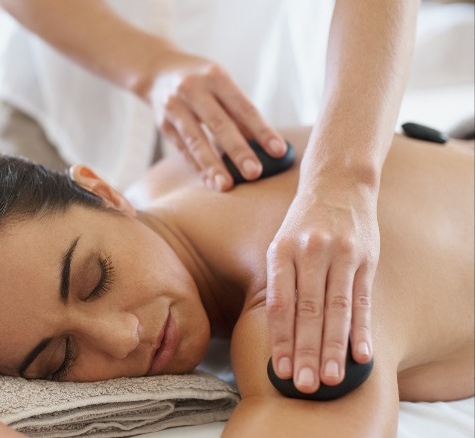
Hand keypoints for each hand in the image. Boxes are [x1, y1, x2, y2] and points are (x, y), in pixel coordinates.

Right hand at [146, 55, 285, 190]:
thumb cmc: (202, 81)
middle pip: (219, 124)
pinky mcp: (163, 123)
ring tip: (226, 186)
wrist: (158, 71)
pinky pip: (183, 149)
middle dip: (238, 151)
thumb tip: (264, 146)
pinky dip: (197, 166)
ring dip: (212, 165)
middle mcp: (193, 89)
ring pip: (196, 140)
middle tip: (254, 173)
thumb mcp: (221, 84)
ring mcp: (175, 106)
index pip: (244, 108)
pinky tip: (210, 181)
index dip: (262, 131)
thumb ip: (238, 112)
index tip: (278, 151)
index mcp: (216, 77)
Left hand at [266, 184, 377, 393]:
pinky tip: (361, 355)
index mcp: (281, 252)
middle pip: (307, 311)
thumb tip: (279, 333)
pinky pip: (363, 299)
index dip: (280, 339)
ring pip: (336, 309)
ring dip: (333, 348)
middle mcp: (310, 253)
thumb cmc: (303, 224)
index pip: (279, 304)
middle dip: (305, 352)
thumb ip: (280, 283)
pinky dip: (362, 329)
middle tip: (304, 385)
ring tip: (331, 379)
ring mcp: (341, 255)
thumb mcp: (281, 244)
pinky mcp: (366, 258)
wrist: (338, 183)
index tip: (280, 370)